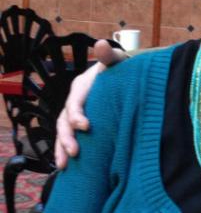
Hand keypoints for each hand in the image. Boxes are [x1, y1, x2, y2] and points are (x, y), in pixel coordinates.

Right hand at [54, 40, 127, 167]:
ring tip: (65, 165)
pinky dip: (66, 151)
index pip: (75, 101)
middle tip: (75, 152)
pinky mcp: (81, 125)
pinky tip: (67, 167)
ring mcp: (76, 114)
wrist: (127, 80)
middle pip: (65, 120)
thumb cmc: (122, 70)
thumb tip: (101, 45)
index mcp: (82, 86)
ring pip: (63, 132)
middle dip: (67, 137)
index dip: (77, 114)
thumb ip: (110, 56)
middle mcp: (75, 101)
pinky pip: (70, 138)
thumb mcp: (118, 61)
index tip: (86, 126)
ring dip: (61, 148)